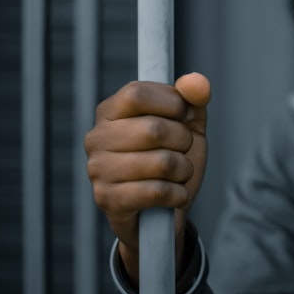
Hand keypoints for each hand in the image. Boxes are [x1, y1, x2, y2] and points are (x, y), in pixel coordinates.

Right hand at [84, 72, 210, 282]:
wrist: (163, 211)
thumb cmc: (172, 157)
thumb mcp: (188, 124)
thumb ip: (193, 99)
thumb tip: (196, 82)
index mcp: (111, 110)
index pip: (137, 93)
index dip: (172, 103)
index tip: (184, 115)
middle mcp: (97, 138)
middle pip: (153, 129)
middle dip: (183, 140)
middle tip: (183, 149)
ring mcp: (98, 170)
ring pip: (161, 162)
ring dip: (183, 169)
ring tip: (178, 173)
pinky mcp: (108, 200)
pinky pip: (157, 192)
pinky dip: (178, 194)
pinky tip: (175, 194)